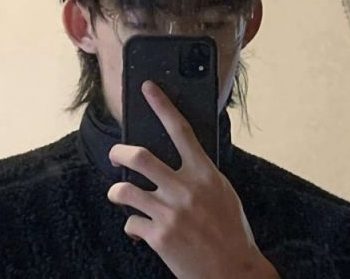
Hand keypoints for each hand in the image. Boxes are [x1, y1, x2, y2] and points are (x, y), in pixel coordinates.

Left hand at [107, 80, 278, 278]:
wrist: (233, 271)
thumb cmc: (231, 229)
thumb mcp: (222, 192)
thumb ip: (200, 174)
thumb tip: (179, 162)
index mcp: (204, 173)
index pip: (180, 130)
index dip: (162, 106)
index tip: (147, 88)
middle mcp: (185, 188)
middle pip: (140, 157)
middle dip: (120, 152)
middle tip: (115, 154)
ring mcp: (170, 212)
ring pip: (125, 190)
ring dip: (117, 191)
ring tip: (119, 193)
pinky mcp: (158, 237)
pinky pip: (131, 223)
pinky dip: (132, 226)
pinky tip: (139, 229)